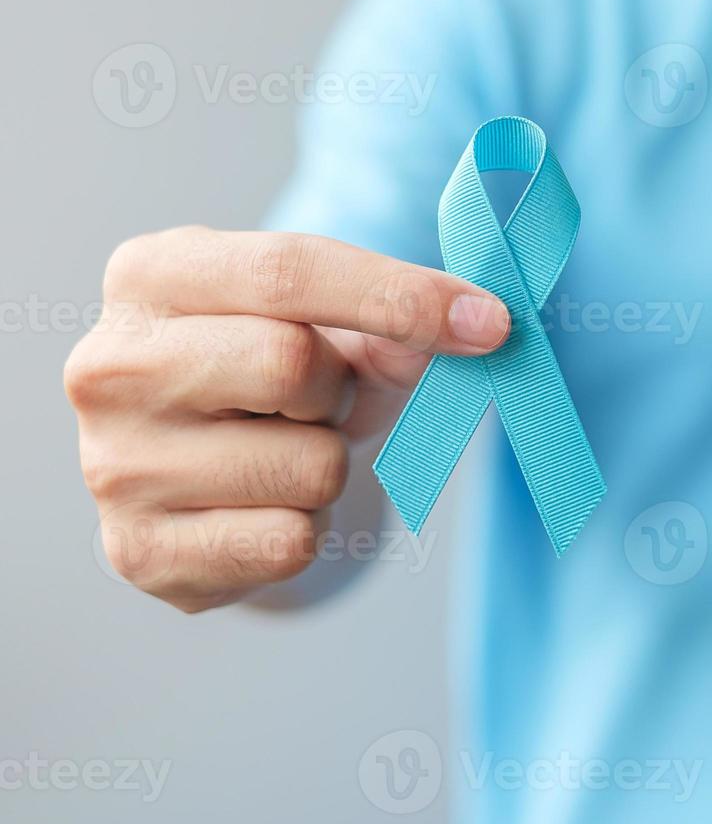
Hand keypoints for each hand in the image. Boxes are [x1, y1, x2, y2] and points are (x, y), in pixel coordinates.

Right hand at [64, 226, 509, 612]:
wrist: (206, 470)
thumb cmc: (273, 374)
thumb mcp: (330, 323)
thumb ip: (395, 320)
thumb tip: (471, 330)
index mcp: (150, 275)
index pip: (287, 269)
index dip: (402, 296)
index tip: (491, 322)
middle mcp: (108, 365)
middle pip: (289, 362)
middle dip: (341, 388)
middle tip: (322, 399)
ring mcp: (113, 465)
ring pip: (306, 465)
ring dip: (329, 465)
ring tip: (285, 453)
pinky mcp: (139, 553)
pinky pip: (288, 543)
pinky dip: (310, 530)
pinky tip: (266, 507)